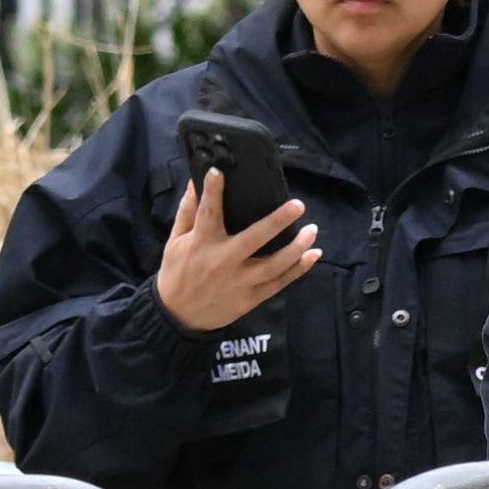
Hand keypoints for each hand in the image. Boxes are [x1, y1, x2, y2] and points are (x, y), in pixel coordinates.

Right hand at [153, 169, 317, 333]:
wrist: (178, 317)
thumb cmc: (177, 273)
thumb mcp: (175, 241)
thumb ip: (187, 212)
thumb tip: (194, 182)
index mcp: (202, 244)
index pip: (208, 214)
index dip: (213, 192)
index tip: (220, 171)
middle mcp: (223, 262)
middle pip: (254, 240)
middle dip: (277, 222)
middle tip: (298, 205)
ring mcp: (240, 282)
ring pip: (274, 264)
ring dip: (297, 248)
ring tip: (313, 230)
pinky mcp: (251, 298)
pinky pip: (279, 283)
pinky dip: (298, 270)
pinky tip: (313, 255)